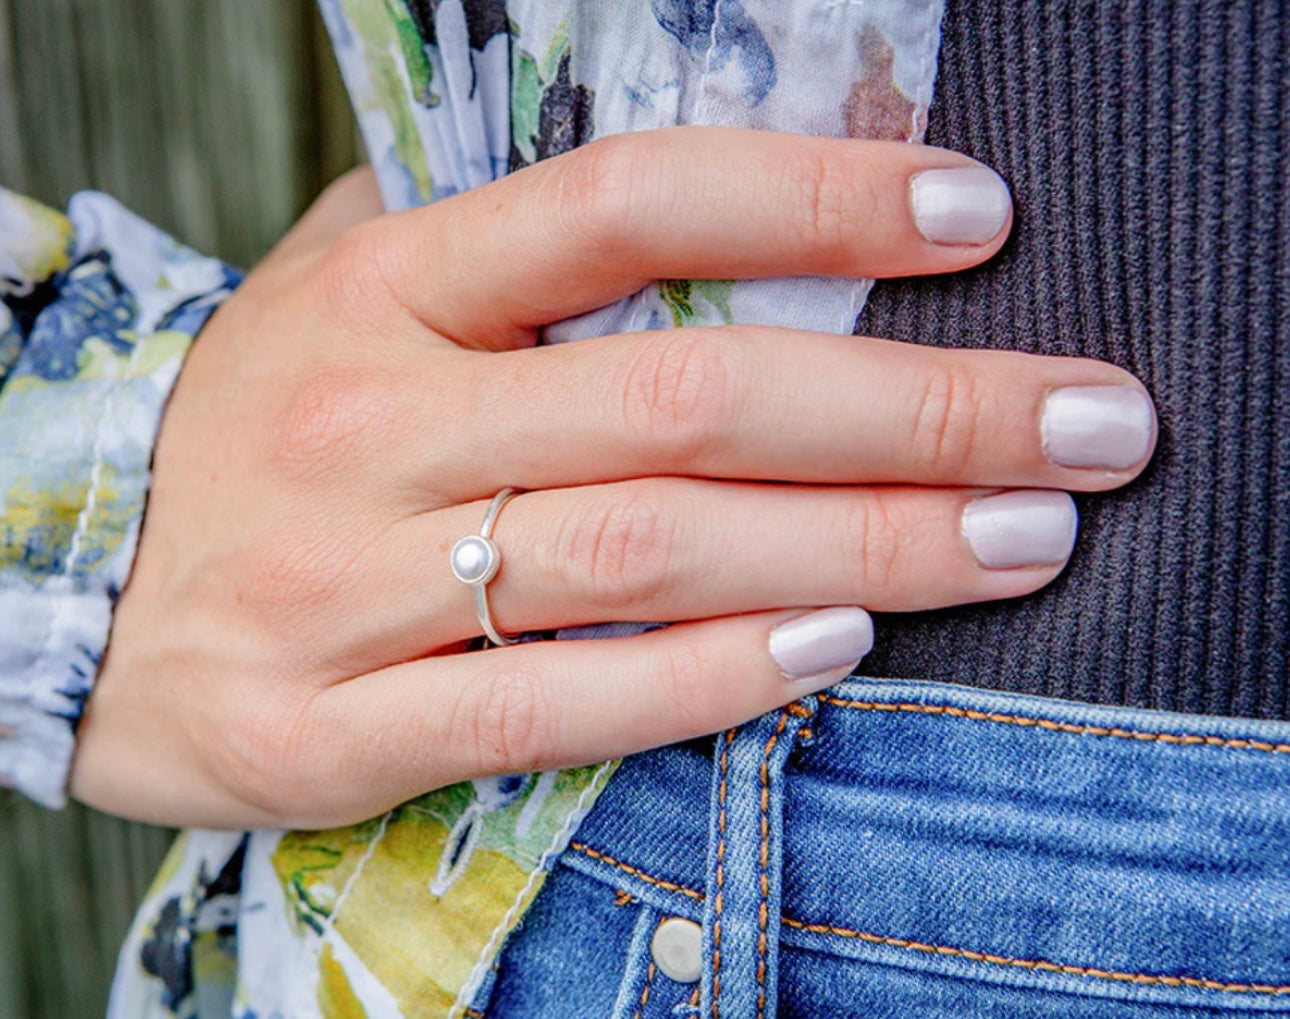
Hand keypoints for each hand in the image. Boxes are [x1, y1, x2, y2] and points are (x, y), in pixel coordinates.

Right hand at [69, 128, 1154, 828]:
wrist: (71, 587)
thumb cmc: (265, 427)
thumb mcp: (350, 291)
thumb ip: (503, 242)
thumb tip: (717, 191)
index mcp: (385, 289)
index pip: (623, 203)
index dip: (810, 197)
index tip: (977, 217)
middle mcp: (372, 421)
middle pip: (682, 398)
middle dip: (912, 410)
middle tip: (1085, 427)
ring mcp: (344, 582)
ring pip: (642, 554)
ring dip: (857, 545)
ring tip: (1017, 542)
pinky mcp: (328, 727)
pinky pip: (550, 704)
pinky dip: (709, 677)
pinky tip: (839, 646)